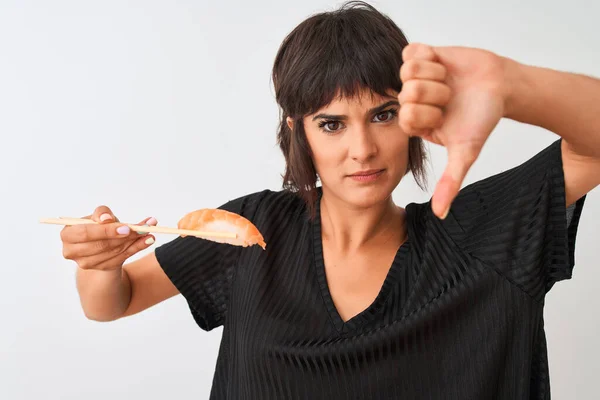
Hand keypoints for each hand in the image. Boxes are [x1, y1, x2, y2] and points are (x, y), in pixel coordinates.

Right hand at [60, 206, 157, 270]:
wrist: (101, 243)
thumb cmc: (97, 225)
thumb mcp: (98, 216)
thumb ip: (102, 213)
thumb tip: (106, 218)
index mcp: (68, 234)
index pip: (86, 233)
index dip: (106, 231)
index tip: (126, 227)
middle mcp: (73, 251)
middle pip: (101, 245)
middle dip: (124, 237)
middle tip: (143, 229)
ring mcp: (86, 263)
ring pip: (114, 252)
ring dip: (134, 241)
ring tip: (149, 231)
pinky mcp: (101, 268)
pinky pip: (122, 257)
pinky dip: (137, 248)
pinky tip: (149, 240)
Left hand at [398, 43, 510, 218]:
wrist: (500, 85)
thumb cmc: (481, 119)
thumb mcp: (465, 152)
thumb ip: (450, 182)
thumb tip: (441, 215)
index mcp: (414, 122)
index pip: (404, 116)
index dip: (428, 113)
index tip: (446, 114)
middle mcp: (410, 101)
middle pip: (405, 93)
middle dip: (434, 94)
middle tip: (449, 96)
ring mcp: (413, 78)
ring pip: (408, 72)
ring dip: (435, 75)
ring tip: (448, 81)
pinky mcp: (420, 55)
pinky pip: (411, 51)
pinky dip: (431, 57)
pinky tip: (442, 64)